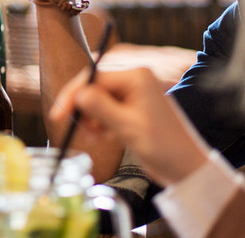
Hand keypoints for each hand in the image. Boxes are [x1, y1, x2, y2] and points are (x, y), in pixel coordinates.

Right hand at [49, 67, 207, 186]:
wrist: (186, 168)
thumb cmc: (164, 147)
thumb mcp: (128, 127)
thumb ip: (101, 108)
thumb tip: (78, 94)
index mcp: (136, 77)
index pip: (93, 78)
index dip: (73, 96)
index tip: (58, 115)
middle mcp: (133, 81)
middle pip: (93, 87)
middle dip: (81, 108)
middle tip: (70, 126)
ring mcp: (132, 95)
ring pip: (97, 99)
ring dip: (90, 118)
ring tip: (93, 136)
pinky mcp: (131, 109)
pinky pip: (105, 110)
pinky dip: (99, 123)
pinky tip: (102, 137)